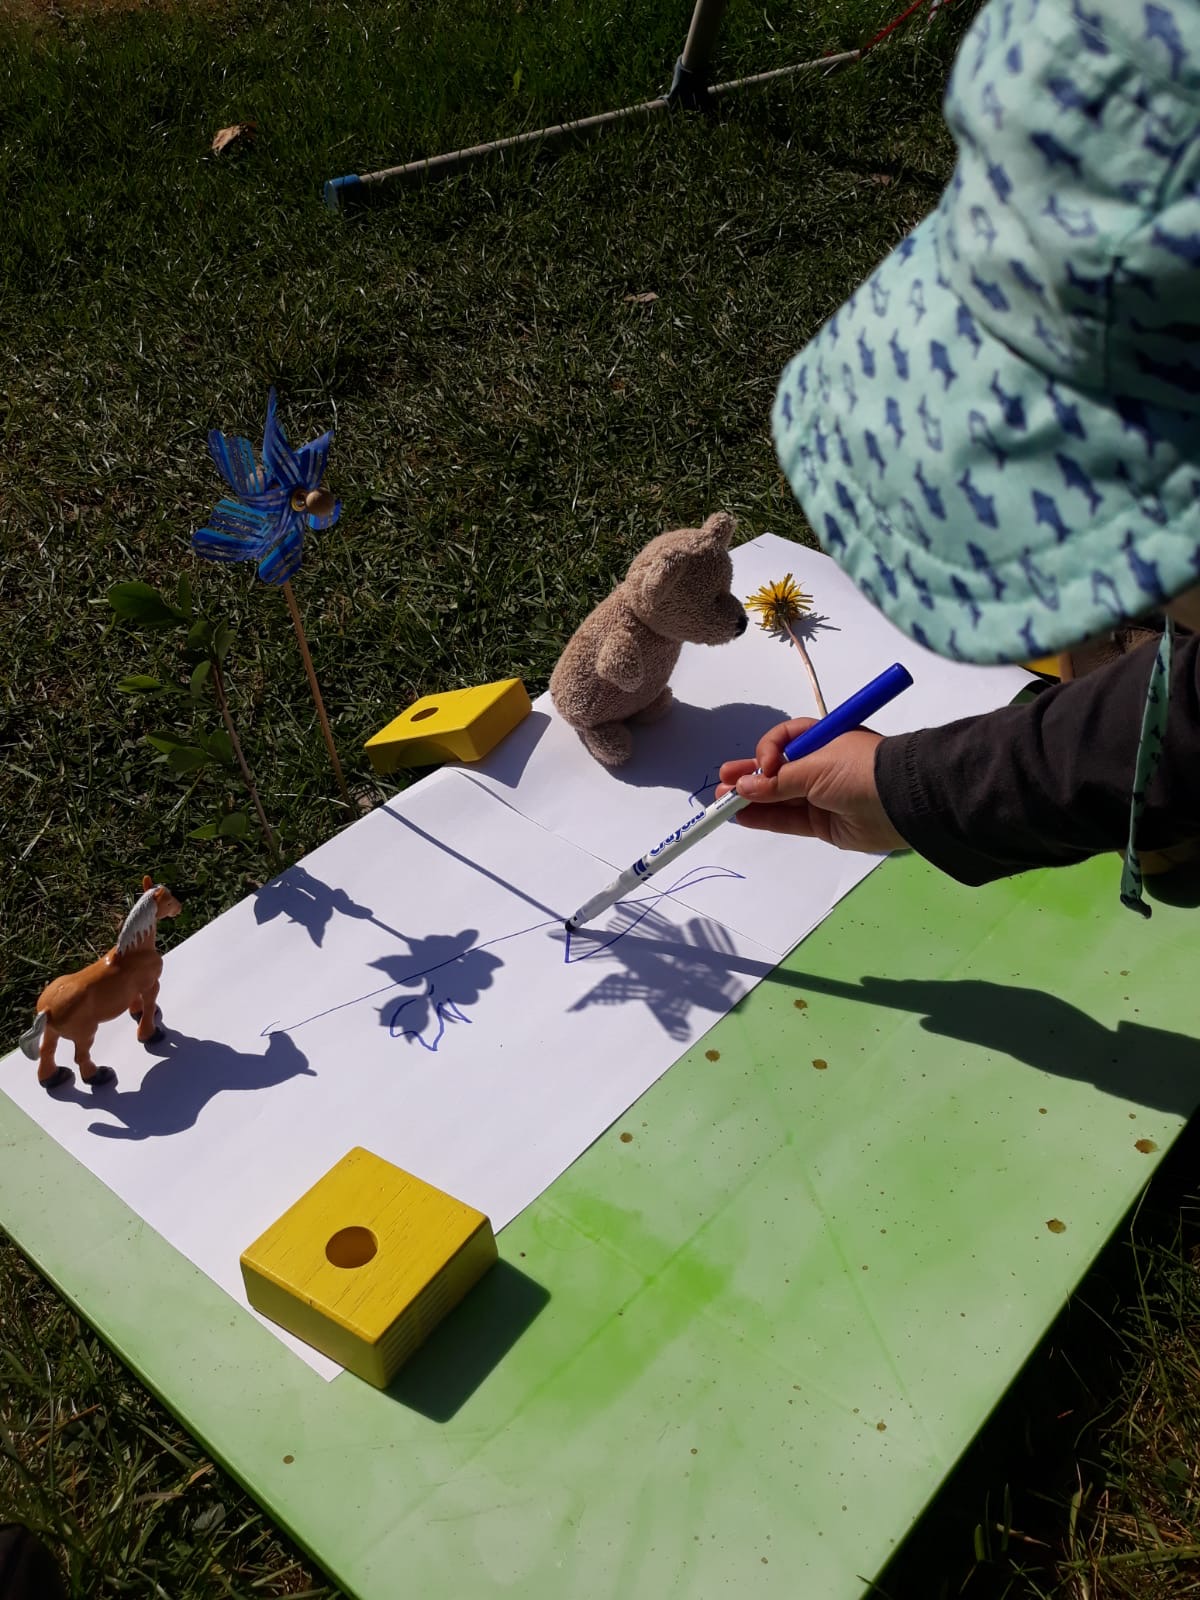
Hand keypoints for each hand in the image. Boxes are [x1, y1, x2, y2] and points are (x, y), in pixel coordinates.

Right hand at [715, 722, 907, 853]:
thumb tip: (744, 787)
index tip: (762, 764)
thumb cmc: (859, 770)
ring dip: (751, 799)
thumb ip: (778, 782)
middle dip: (749, 777)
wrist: (902, 803)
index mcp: (823, 740)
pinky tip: (742, 816)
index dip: (767, 751)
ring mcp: (821, 796)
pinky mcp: (822, 823)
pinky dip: (765, 818)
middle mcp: (820, 766)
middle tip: (722, 783)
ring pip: (778, 797)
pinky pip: (787, 819)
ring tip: (722, 802)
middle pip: (777, 771)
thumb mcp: (816, 768)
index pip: (784, 741)